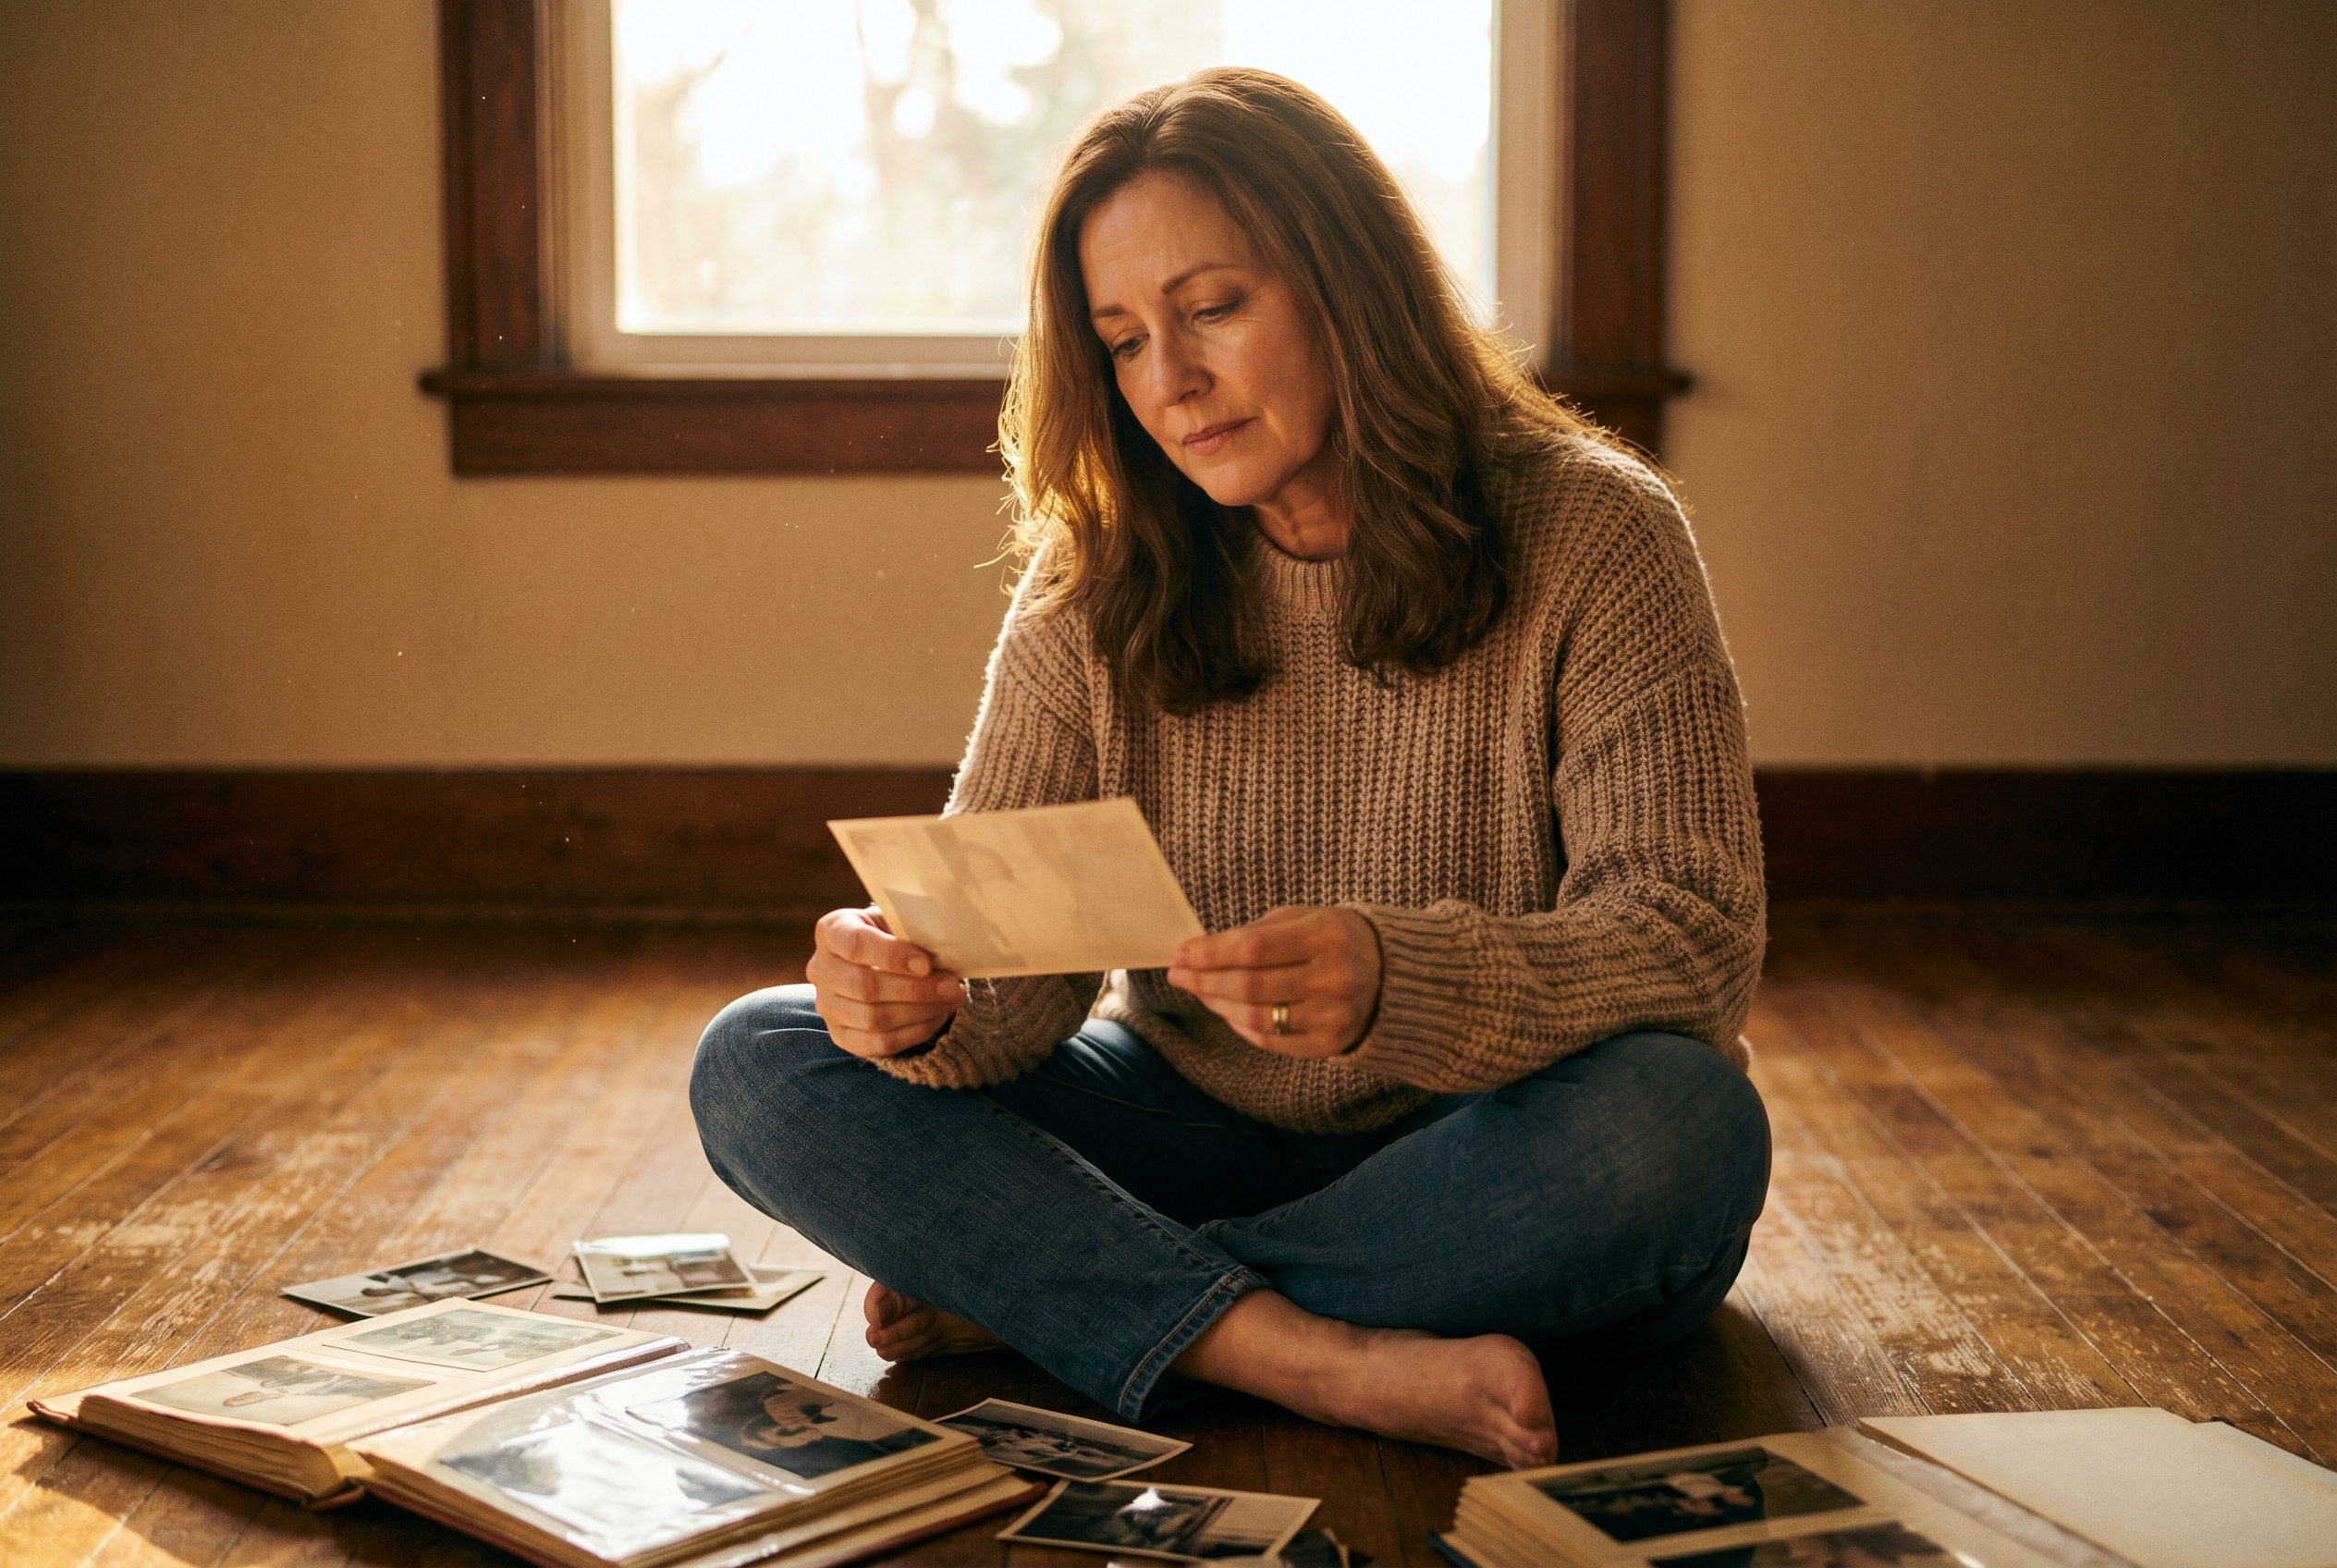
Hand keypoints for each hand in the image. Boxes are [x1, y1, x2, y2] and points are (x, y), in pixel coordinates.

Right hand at [806, 906, 966, 1058]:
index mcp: (831, 931)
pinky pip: (878, 1043)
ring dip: (920, 1012)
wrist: (879, 961)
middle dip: (915, 989)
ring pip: (873, 1018)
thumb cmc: (893, 936)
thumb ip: (911, 931)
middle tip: (952, 985)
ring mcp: (827, 1006)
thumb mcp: (897, 921)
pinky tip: (937, 1017)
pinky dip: (914, 1033)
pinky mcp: (840, 1035)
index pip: (855, 945)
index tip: (927, 964)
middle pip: (865, 986)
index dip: (893, 956)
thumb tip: (943, 947)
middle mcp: (820, 969)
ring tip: (951, 1000)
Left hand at [1166, 906, 1382, 1058]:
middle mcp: (1334, 978)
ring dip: (1217, 1004)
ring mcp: (1333, 1016)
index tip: (1181, 953)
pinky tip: (1227, 1010)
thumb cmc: (1335, 938)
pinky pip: (1270, 1040)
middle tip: (1178, 974)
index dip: (1209, 953)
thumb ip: (1255, 933)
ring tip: (1200, 990)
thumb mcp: (1304, 918)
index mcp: (1327, 936)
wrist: (1394, 976)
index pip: (1253, 948)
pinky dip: (1240, 1026)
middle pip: (1249, 986)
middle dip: (1204, 980)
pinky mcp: (1330, 1044)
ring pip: (1255, 1017)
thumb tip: (1198, 952)